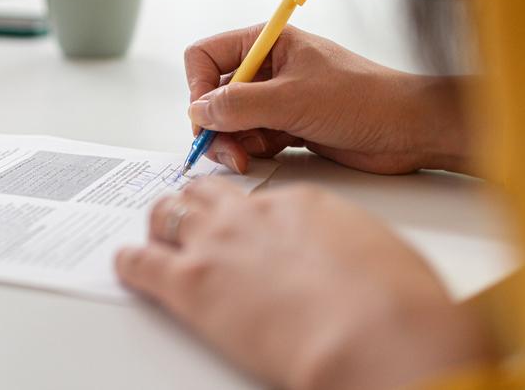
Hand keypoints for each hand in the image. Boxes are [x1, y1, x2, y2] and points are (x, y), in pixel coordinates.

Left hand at [116, 179, 492, 389]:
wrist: (376, 332)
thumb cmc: (397, 303)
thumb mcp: (384, 257)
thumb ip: (354, 252)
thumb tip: (355, 267)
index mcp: (304, 204)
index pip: (264, 200)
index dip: (253, 217)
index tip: (253, 232)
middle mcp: (254, 214)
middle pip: (207, 192)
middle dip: (197, 203)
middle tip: (192, 219)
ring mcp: (218, 243)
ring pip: (168, 212)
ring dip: (162, 223)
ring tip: (156, 234)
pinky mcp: (191, 283)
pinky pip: (142, 262)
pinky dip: (131, 263)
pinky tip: (127, 266)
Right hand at [184, 26, 468, 174]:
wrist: (410, 130)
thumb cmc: (362, 100)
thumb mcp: (293, 100)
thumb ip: (239, 105)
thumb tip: (198, 111)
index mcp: (267, 43)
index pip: (206, 56)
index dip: (198, 86)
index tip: (206, 115)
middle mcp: (267, 68)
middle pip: (214, 93)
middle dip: (214, 123)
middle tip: (225, 150)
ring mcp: (277, 98)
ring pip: (231, 120)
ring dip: (232, 141)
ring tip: (247, 159)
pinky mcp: (288, 125)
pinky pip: (251, 137)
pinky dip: (250, 150)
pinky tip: (265, 157)